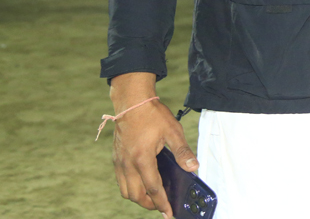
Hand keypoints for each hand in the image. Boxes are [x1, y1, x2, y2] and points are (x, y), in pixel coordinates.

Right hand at [109, 72, 197, 217]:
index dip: (162, 203)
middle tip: (162, 206)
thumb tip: (193, 167)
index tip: (168, 213)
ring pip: (125, 190)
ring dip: (138, 197)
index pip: (153, 189)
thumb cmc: (153, 115)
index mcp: (142, 159)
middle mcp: (127, 164)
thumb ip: (182, 151)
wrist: (132, 102)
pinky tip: (141, 182)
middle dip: (149, 204)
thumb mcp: (173, 131)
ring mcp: (119, 162)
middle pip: (136, 195)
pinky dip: (130, 187)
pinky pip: (121, 180)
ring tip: (152, 197)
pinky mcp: (116, 158)